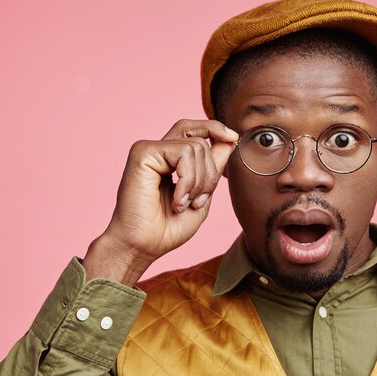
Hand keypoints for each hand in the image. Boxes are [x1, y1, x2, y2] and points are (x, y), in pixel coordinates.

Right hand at [82, 119, 237, 284]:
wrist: (143, 246)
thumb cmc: (168, 228)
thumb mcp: (202, 195)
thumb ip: (213, 167)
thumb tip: (231, 138)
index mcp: (170, 160)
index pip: (195, 131)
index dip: (215, 129)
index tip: (233, 137)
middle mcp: (159, 151)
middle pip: (199, 137)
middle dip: (211, 171)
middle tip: (199, 200)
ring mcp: (150, 149)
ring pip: (196, 146)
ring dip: (198, 182)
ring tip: (184, 204)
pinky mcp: (143, 152)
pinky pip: (183, 153)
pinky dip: (187, 180)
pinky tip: (177, 201)